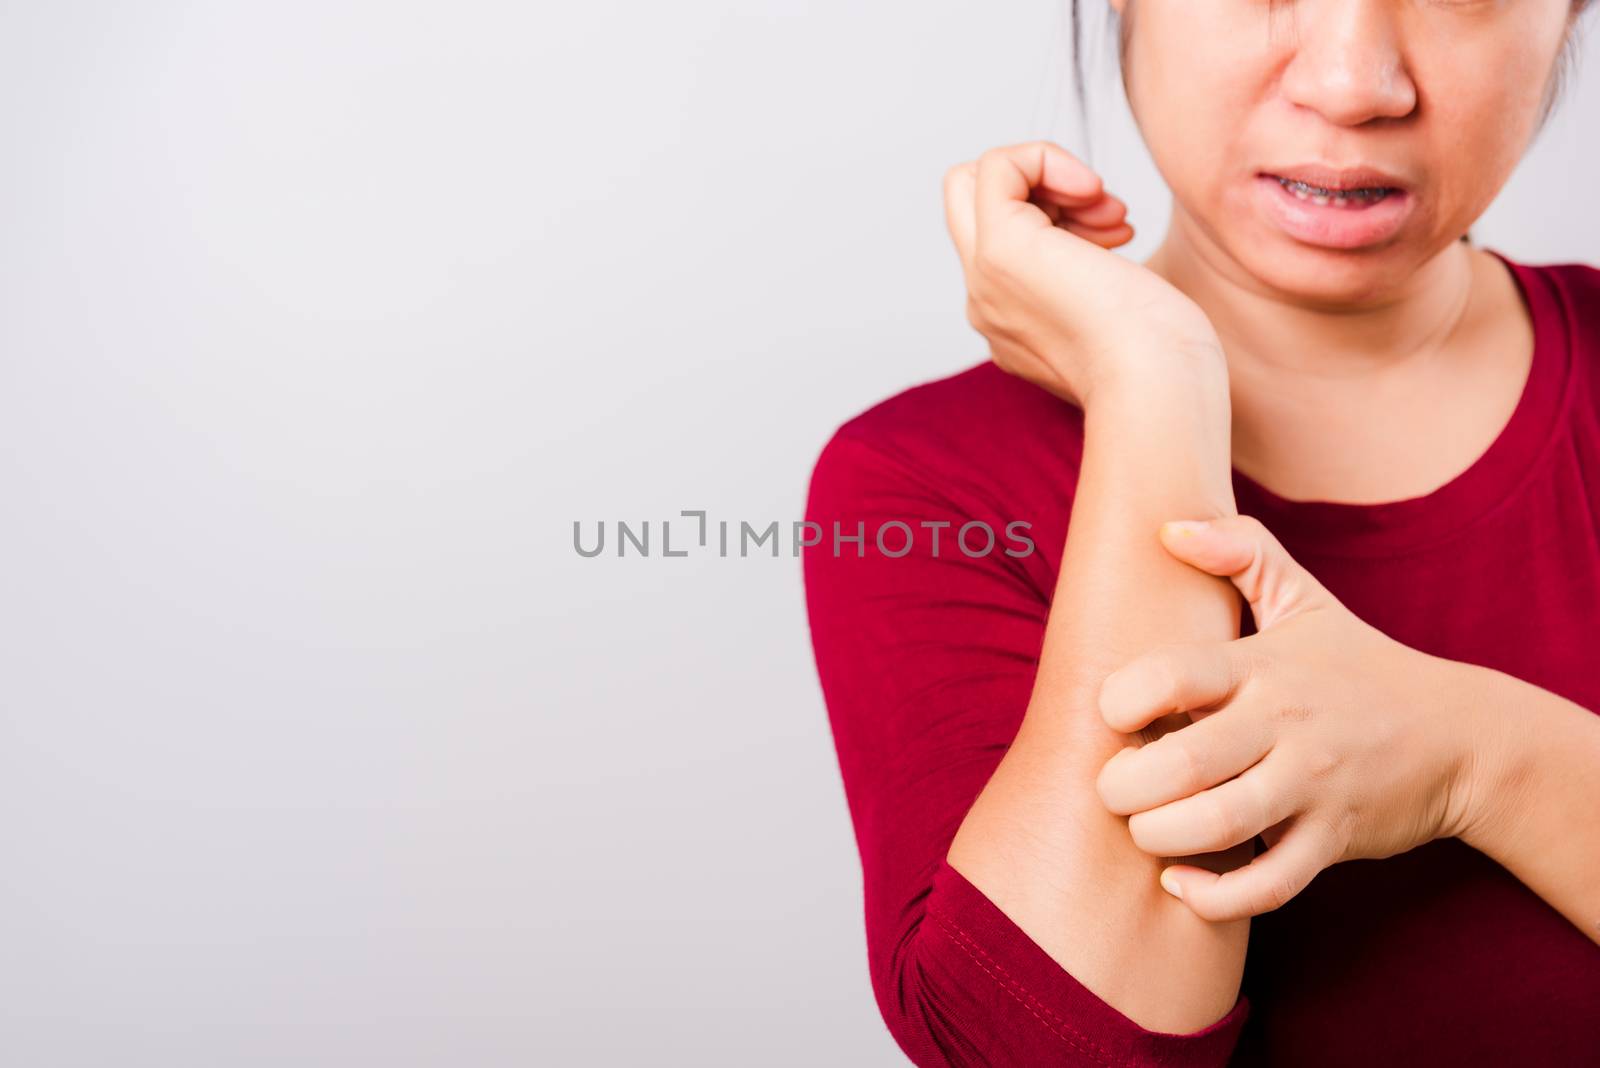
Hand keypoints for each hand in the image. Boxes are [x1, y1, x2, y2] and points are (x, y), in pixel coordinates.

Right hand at [941, 140, 1222, 407]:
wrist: (1158, 388)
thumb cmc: (1164, 360)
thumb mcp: (1123, 311)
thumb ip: (1093, 279)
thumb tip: (1106, 233)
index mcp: (1011, 322)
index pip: (998, 241)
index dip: (1051, 211)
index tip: (1113, 232)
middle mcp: (987, 301)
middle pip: (968, 206)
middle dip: (1037, 187)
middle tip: (1100, 211)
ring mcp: (985, 277)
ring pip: (978, 181)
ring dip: (1056, 178)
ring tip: (1114, 218)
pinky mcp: (1000, 249)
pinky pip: (998, 165)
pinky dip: (1048, 158)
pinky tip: (1094, 192)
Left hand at [1092, 515, 1492, 920]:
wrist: (1460, 737)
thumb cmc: (1357, 666)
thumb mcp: (1306, 599)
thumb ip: (1240, 551)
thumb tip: (1166, 526)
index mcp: (1263, 666)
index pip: (1173, 674)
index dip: (1121, 698)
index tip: (1112, 714)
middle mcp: (1284, 725)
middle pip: (1181, 762)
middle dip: (1123, 785)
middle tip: (1113, 787)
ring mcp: (1311, 786)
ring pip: (1217, 826)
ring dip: (1159, 837)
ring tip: (1144, 829)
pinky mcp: (1331, 841)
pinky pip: (1267, 885)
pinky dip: (1214, 897)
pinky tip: (1180, 883)